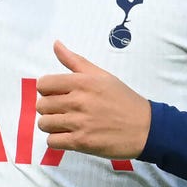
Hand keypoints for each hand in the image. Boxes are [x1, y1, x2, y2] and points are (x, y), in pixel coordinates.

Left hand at [35, 40, 151, 158]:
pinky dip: (57, 140)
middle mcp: (79, 101)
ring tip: (65, 123)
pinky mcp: (81, 142)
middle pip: (42, 105)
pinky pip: (52, 141)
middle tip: (63, 110)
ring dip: (52, 125)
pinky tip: (69, 135)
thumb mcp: (102, 75)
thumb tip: (56, 44)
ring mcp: (80, 123)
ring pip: (44, 124)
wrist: (145, 127)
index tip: (58, 94)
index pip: (44, 84)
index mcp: (83, 82)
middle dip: (49, 108)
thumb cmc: (123, 99)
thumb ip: (75, 61)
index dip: (47, 90)